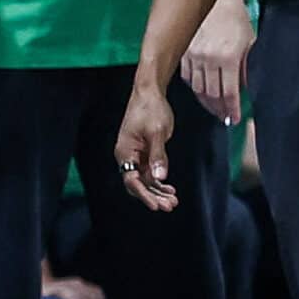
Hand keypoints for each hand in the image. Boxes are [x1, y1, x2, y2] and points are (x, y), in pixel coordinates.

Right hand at [115, 82, 178, 210]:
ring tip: (173, 201)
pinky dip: (159, 182)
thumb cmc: (150, 109)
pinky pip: (150, 173)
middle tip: (170, 206)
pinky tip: (170, 190)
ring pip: (145, 180)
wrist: (150, 92)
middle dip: (153, 196)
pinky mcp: (144, 153)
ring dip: (158, 192)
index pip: (132, 180)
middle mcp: (127, 156)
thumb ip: (158, 155)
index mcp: (125, 152)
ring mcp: (135, 155)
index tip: (156, 206)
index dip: (144, 195)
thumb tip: (160, 177)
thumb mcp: (156, 132)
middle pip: (138, 184)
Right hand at [183, 0, 254, 123]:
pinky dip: (194, 88)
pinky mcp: (184, 53)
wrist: (217, 0)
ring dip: (206, 102)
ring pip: (198, 89)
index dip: (231, 109)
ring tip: (214, 109)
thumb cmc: (236, 20)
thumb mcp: (249, 43)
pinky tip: (201, 92)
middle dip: (219, 109)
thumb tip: (244, 89)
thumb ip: (246, 68)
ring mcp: (194, 56)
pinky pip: (187, 77)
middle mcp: (209, 59)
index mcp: (229, 58)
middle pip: (212, 95)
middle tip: (224, 117)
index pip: (229, 92)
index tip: (233, 119)